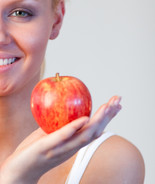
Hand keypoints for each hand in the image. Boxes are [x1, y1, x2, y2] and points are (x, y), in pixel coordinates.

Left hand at [0, 95, 121, 183]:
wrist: (20, 170)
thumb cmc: (35, 150)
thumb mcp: (51, 133)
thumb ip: (61, 123)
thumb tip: (65, 106)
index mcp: (74, 142)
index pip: (95, 128)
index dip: (107, 117)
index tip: (116, 105)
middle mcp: (71, 147)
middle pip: (95, 131)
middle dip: (108, 115)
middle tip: (117, 101)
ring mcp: (61, 149)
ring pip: (84, 135)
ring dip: (98, 121)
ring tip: (107, 107)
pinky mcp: (47, 149)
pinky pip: (63, 137)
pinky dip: (74, 128)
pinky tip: (84, 119)